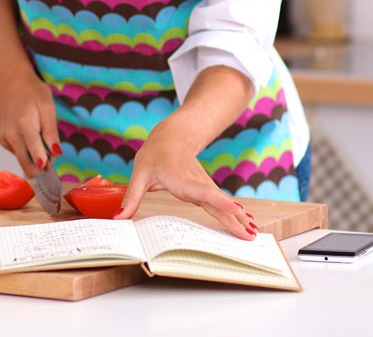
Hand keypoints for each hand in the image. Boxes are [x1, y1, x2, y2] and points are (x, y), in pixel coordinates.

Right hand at [0, 73, 59, 177]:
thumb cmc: (32, 92)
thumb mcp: (47, 107)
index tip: (51, 168)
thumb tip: (56, 153)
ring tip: (38, 134)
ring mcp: (4, 139)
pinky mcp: (2, 140)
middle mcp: (11, 136)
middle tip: (51, 151)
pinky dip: (27, 148)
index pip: (34, 155)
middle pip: (26, 166)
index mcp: (24, 126)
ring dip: (34, 154)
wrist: (10, 82)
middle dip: (41, 164)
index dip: (45, 165)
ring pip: (23, 160)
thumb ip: (51, 132)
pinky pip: (18, 152)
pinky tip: (28, 132)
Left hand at [114, 113, 257, 239]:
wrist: (173, 137)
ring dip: (239, 220)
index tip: (235, 210)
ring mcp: (205, 189)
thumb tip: (119, 218)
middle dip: (235, 219)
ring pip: (224, 206)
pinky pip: (222, 206)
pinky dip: (235, 216)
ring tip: (253, 235)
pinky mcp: (207, 193)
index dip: (219, 202)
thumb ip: (132, 197)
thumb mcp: (140, 173)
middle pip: (219, 204)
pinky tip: (247, 225)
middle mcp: (199, 186)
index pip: (204, 193)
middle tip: (250, 235)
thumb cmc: (155, 154)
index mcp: (184, 180)